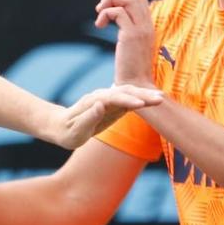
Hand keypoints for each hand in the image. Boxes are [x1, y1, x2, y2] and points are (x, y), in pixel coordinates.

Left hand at [44, 84, 163, 149]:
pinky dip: (142, 100)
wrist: (62, 126)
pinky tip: (154, 101)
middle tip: (160, 99)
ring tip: (161, 99)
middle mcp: (102, 97)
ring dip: (144, 96)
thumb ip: (88, 118)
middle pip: (124, 92)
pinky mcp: (114, 105)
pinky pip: (129, 100)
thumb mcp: (75, 130)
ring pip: (129, 94)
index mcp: (94, 102)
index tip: (141, 104)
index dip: (127, 100)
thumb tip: (100, 105)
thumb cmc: (67, 132)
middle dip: (142, 95)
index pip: (113, 98)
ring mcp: (109, 99)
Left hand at [94, 0, 157, 88]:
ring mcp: (141, 30)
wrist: (136, 88)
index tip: (108, 14)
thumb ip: (129, 34)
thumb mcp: (132, 48)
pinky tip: (99, 26)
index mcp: (148, 28)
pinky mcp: (131, 36)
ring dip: (110, 3)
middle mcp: (147, 26)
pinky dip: (105, 14)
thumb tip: (118, 24)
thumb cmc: (131, 72)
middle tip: (101, 11)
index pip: (141, 1)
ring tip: (100, 17)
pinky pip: (118, 12)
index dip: (123, 1)